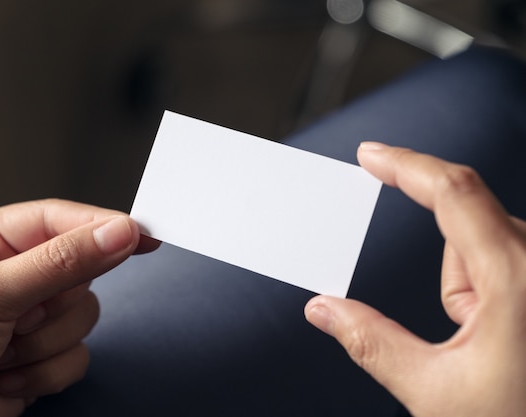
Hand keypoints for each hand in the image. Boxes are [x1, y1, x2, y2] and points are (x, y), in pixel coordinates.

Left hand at [0, 199, 159, 416]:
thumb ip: (60, 261)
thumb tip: (117, 233)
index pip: (63, 220)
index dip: (104, 226)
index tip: (143, 235)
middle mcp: (15, 275)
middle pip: (82, 272)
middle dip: (53, 305)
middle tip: (18, 316)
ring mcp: (30, 317)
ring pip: (85, 317)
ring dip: (45, 343)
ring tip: (2, 350)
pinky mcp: (40, 355)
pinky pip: (78, 355)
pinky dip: (45, 372)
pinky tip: (6, 375)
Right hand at [305, 142, 525, 416]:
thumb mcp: (436, 391)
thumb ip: (371, 343)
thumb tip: (324, 310)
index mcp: (518, 278)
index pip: (453, 193)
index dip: (405, 165)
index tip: (371, 155)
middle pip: (466, 227)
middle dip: (450, 276)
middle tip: (461, 337)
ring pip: (484, 248)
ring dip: (470, 288)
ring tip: (488, 345)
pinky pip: (504, 261)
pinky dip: (490, 290)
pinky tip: (504, 337)